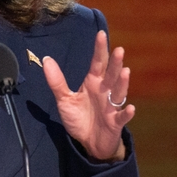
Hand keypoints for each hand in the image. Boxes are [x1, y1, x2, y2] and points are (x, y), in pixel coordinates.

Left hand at [43, 30, 134, 161]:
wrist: (89, 142)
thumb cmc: (80, 118)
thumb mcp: (64, 100)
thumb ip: (57, 81)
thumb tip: (46, 60)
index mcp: (93, 83)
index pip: (97, 63)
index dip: (99, 49)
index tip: (101, 34)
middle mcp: (105, 91)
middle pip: (111, 75)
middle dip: (115, 63)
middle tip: (118, 50)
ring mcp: (112, 106)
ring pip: (119, 92)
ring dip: (122, 83)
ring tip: (125, 72)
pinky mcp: (116, 122)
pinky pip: (122, 116)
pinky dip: (126, 113)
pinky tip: (130, 108)